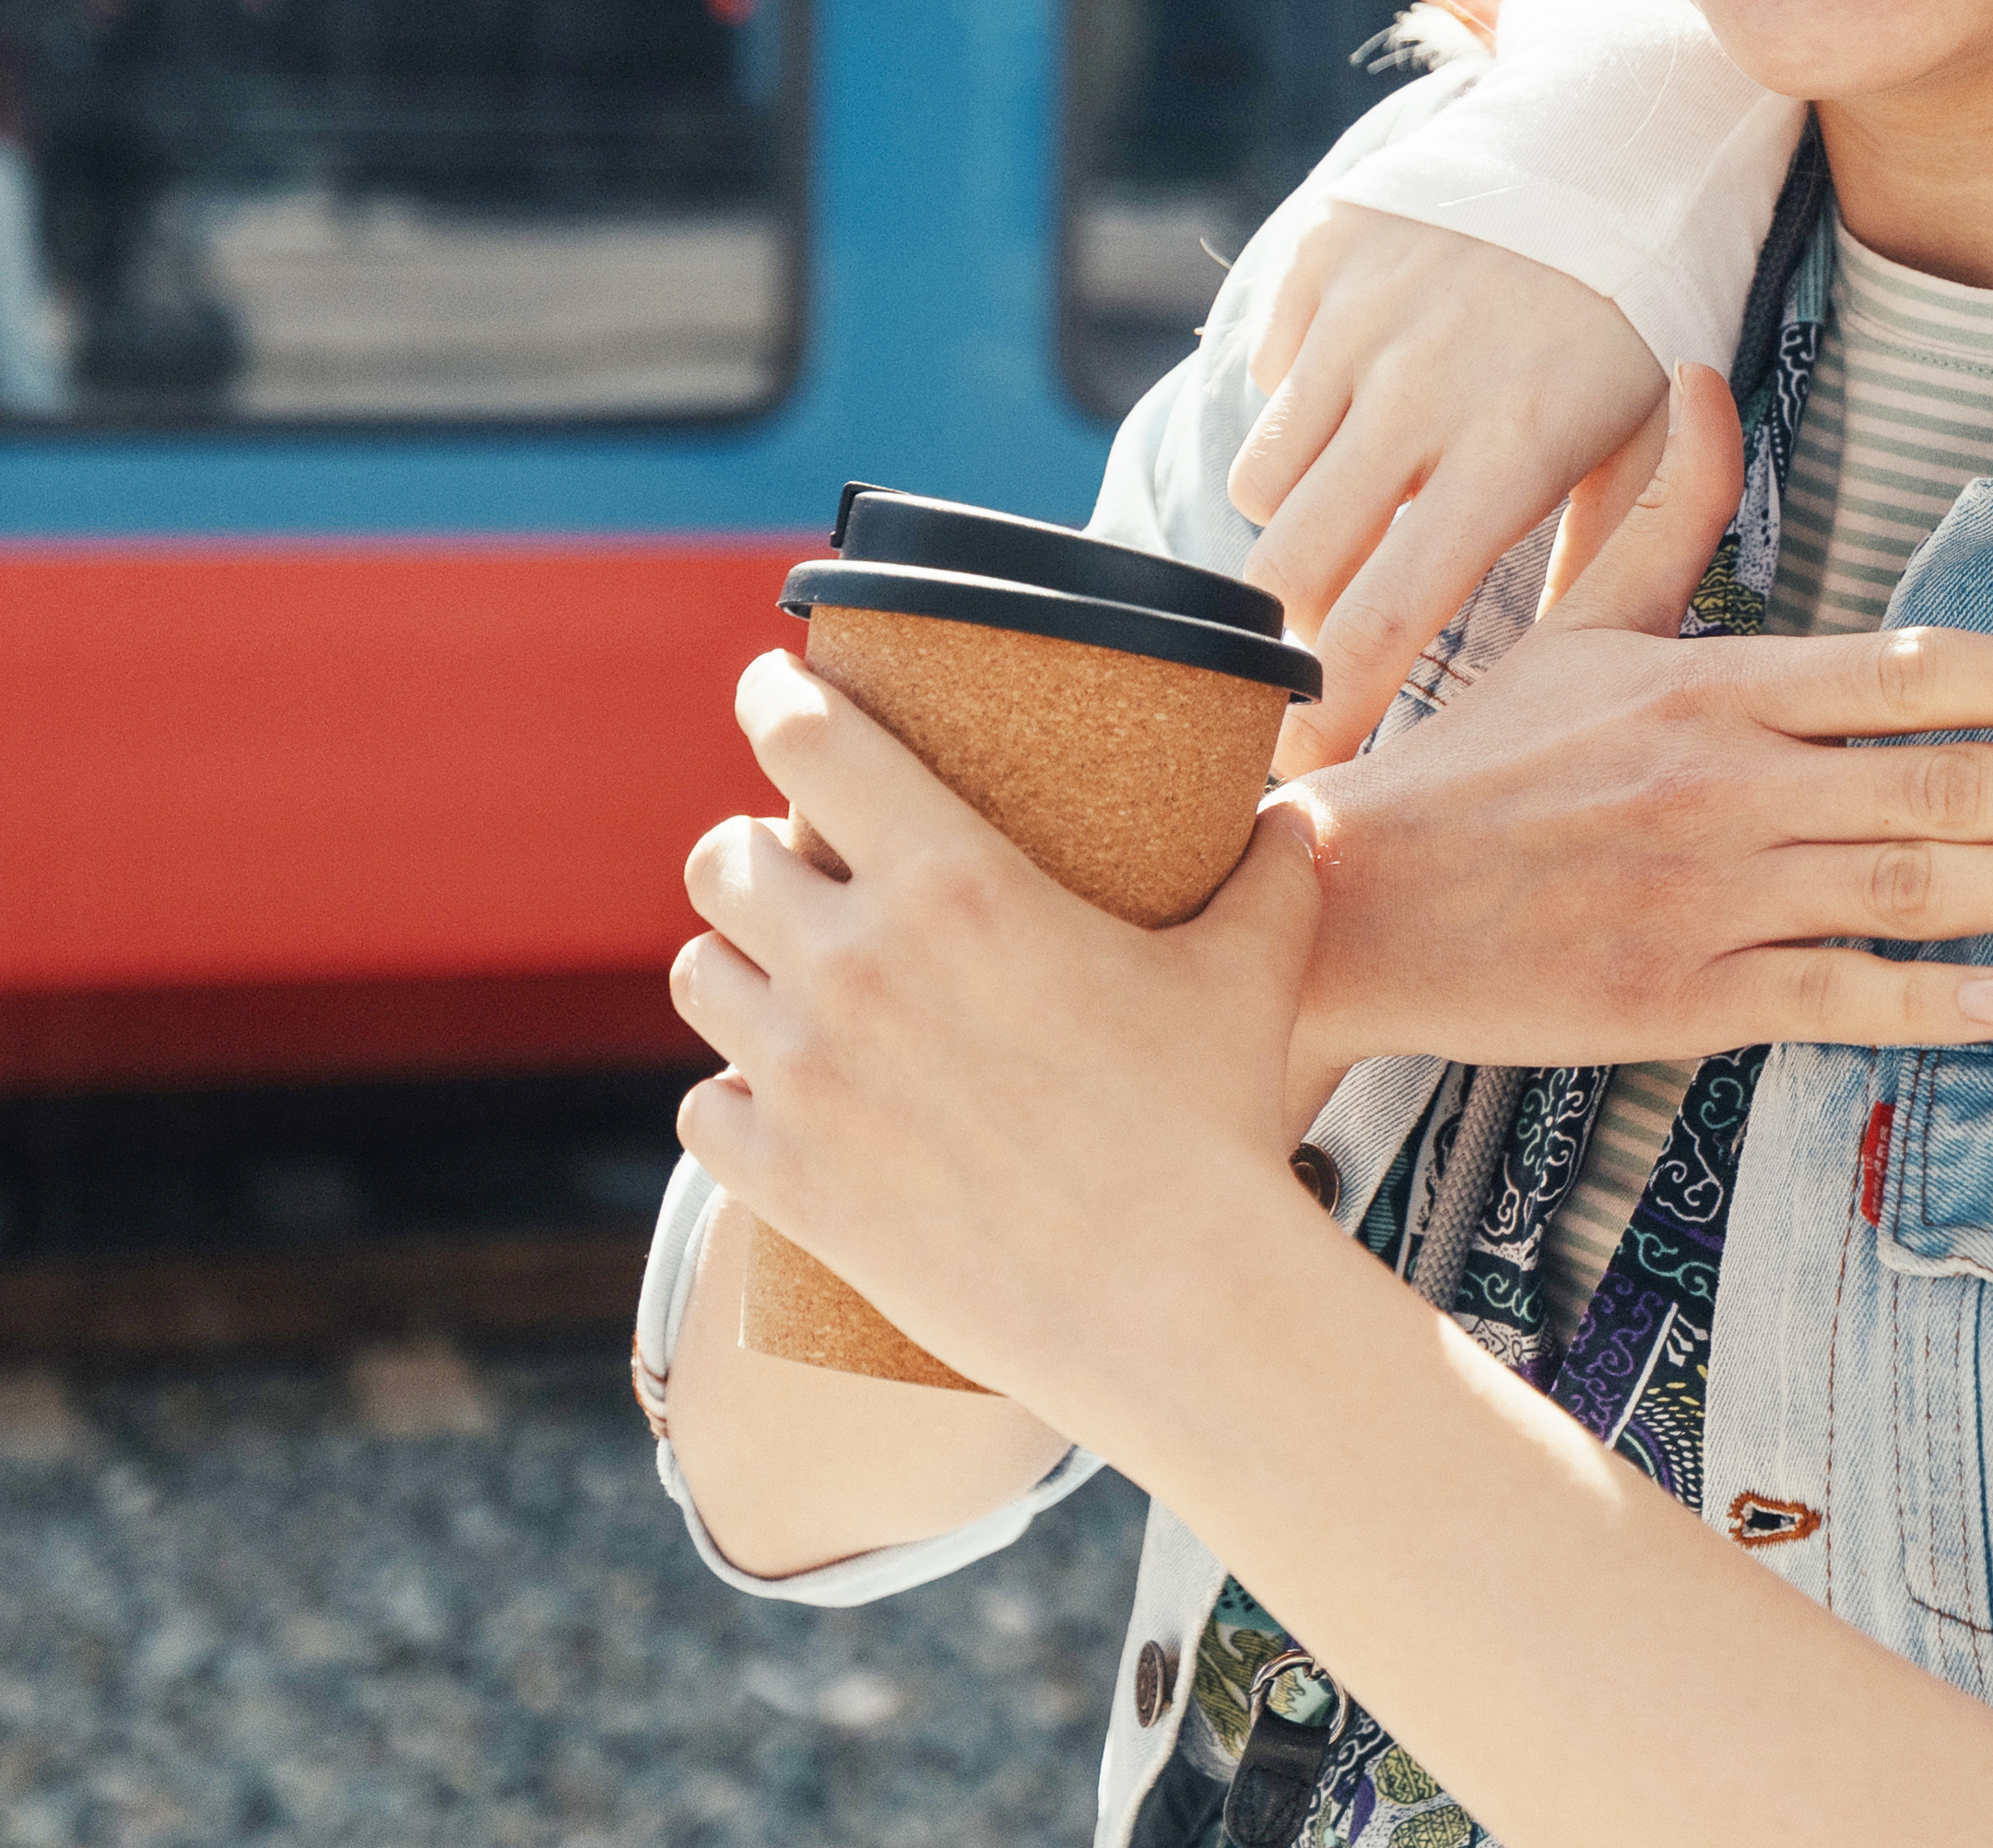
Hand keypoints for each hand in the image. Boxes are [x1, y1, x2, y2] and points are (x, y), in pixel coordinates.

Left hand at [674, 654, 1328, 1429]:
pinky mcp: (785, 1183)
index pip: (805, 740)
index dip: (775, 697)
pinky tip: (763, 1103)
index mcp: (953, 880)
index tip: (771, 687)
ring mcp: (806, 1078)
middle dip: (750, 852)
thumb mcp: (1252, 970)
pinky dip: (729, 1101)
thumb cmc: (1215, 1125)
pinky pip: (701, 1110)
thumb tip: (1295, 814)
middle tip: (791, 868)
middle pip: (722, 859)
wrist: (1173, 1305)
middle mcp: (855, 964)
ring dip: (732, 968)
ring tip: (774, 981)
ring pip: (697, 976)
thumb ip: (1271, 874)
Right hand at [1234, 203, 1671, 773]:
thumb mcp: (1646, 444)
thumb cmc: (1643, 321)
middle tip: (1299, 661)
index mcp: (1509, 450)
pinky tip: (1363, 398)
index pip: (1382, 617)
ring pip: (1263, 479)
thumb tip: (1534, 680)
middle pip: (1286, 563)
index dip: (1327, 709)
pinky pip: (1270, 374)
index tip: (1302, 768)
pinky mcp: (1324, 254)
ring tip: (1351, 517)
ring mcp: (1362, 316)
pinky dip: (1301, 406)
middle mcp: (1420, 386)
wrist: (1619, 145)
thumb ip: (1600, 560)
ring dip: (1296, 518)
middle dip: (1279, 634)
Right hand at [1282, 372, 1992, 1071]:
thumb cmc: (1471, 764)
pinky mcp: (1681, 999)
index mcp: (1712, 688)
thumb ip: (1661, 512)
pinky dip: (1927, 1004)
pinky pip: (1831, 999)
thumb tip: (1704, 381)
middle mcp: (1728, 786)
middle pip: (1943, 786)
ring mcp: (1711, 898)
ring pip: (1911, 891)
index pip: (1902, 672)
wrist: (1347, 899)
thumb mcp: (1571, 622)